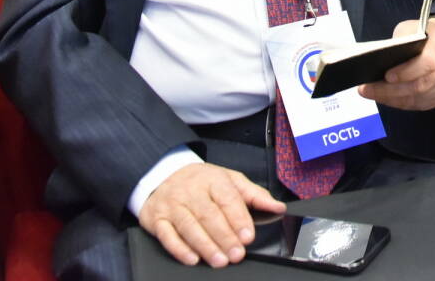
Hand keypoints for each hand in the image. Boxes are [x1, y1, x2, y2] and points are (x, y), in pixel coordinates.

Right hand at [137, 163, 284, 267]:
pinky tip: (193, 259)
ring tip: (219, 260)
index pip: (228, 200)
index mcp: (213, 180)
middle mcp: (191, 192)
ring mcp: (172, 205)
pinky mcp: (156, 219)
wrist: (165, 174)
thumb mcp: (231, 180)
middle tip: (237, 254)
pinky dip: (180, 249)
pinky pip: (167, 235)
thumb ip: (255, 195)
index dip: (239, 220)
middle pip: (209, 215)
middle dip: (224, 237)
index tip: (248, 237)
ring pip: (189, 227)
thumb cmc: (203, 182)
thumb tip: (278, 207)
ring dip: (205, 246)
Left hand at [358, 17, 434, 109]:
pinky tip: (385, 97)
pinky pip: (417, 105)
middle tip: (366, 89)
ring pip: (416, 99)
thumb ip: (399, 41)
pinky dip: (399, 102)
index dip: (407, 72)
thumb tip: (380, 58)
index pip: (428, 63)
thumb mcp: (410, 28)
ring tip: (370, 93)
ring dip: (390, 98)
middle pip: (419, 85)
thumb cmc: (425, 35)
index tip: (386, 76)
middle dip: (389, 90)